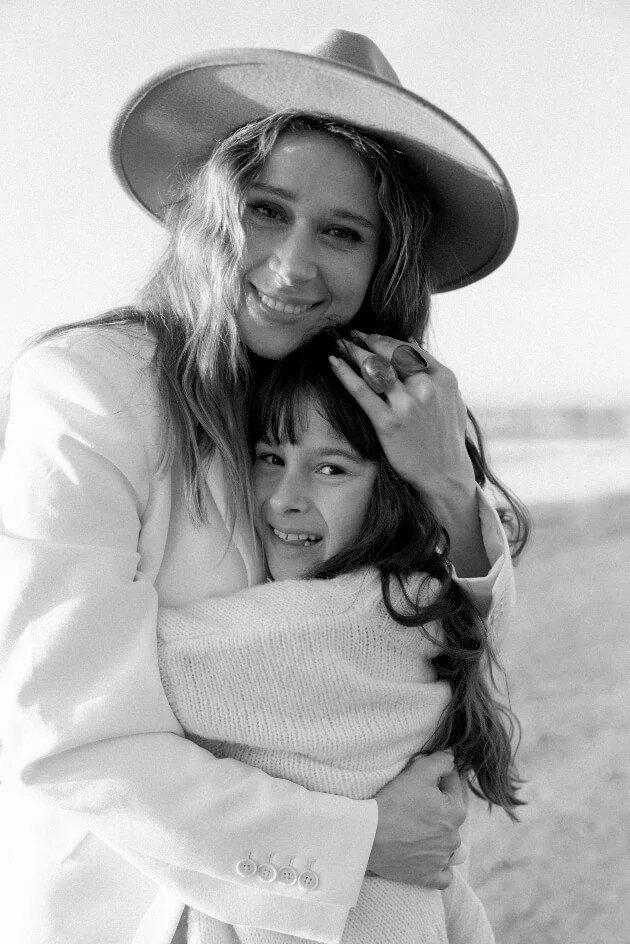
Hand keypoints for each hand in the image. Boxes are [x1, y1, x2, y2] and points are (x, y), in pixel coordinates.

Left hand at [329, 332, 489, 576]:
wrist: (444, 475)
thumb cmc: (445, 439)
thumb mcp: (451, 400)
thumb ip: (433, 371)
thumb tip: (410, 342)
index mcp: (443, 378)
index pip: (410, 348)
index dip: (386, 338)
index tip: (370, 335)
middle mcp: (426, 387)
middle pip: (390, 352)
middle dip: (367, 340)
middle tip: (350, 334)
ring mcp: (407, 405)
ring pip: (374, 367)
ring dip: (353, 351)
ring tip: (338, 343)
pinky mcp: (388, 422)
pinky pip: (361, 391)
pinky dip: (344, 373)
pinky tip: (332, 362)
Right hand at [366, 752, 465, 889]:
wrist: (368, 836)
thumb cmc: (394, 802)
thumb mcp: (419, 771)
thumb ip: (441, 760)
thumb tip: (453, 757)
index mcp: (456, 812)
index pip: (454, 784)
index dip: (440, 774)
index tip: (425, 772)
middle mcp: (454, 838)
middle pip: (450, 813)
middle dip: (439, 803)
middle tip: (417, 795)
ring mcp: (441, 860)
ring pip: (448, 843)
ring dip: (439, 833)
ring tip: (420, 824)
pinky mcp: (427, 877)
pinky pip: (443, 875)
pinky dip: (439, 866)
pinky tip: (429, 856)